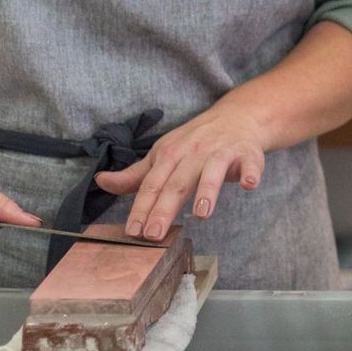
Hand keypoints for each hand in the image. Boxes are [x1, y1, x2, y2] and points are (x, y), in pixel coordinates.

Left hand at [95, 98, 268, 240]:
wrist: (237, 117)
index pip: (152, 184)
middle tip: (154, 233)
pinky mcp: (247, 154)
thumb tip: (101, 183)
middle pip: (178, 182)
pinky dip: (250, 173)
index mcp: (170, 154)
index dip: (141, 207)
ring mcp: (222, 152)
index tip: (132, 231)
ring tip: (202, 213)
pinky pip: (250, 165)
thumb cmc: (196, 142)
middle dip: (165, 208)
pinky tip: (248, 184)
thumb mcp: (164, 155)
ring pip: (212, 171)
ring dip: (207, 190)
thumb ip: (136, 176)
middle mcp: (194, 152)